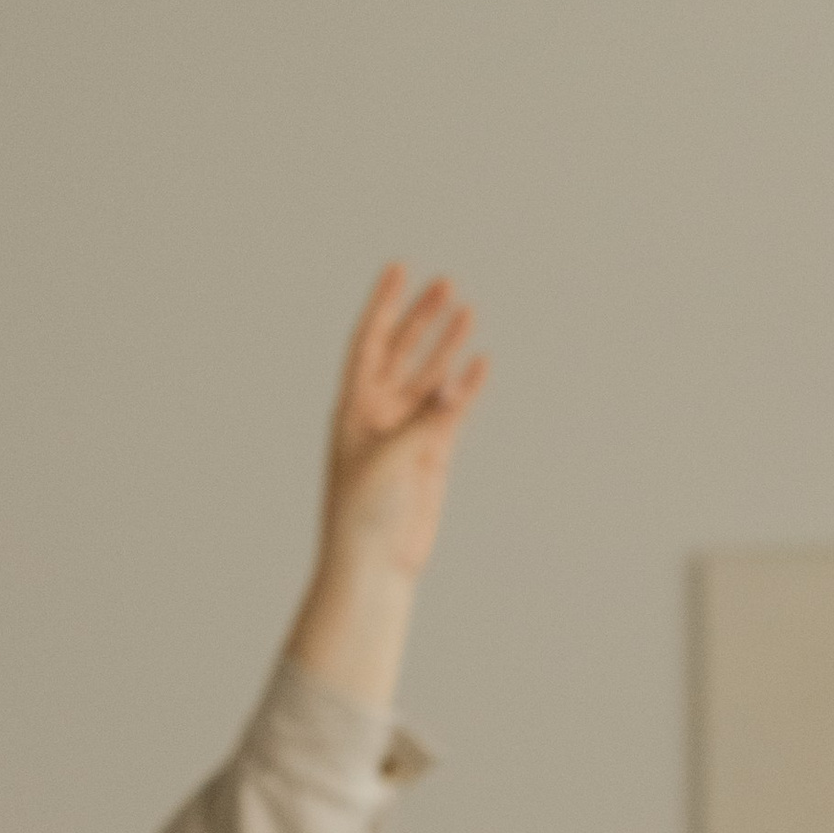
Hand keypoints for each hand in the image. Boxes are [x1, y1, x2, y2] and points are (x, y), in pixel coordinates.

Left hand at [316, 266, 486, 583]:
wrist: (374, 564)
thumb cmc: (363, 512)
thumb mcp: (390, 457)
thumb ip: (427, 417)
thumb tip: (460, 382)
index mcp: (353, 406)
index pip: (368, 342)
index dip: (383, 304)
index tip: (399, 268)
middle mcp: (379, 413)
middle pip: (402, 351)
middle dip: (422, 318)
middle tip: (446, 285)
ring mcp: (407, 431)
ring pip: (431, 377)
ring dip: (447, 346)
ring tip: (467, 312)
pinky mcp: (432, 454)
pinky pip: (452, 411)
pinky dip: (467, 387)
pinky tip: (480, 363)